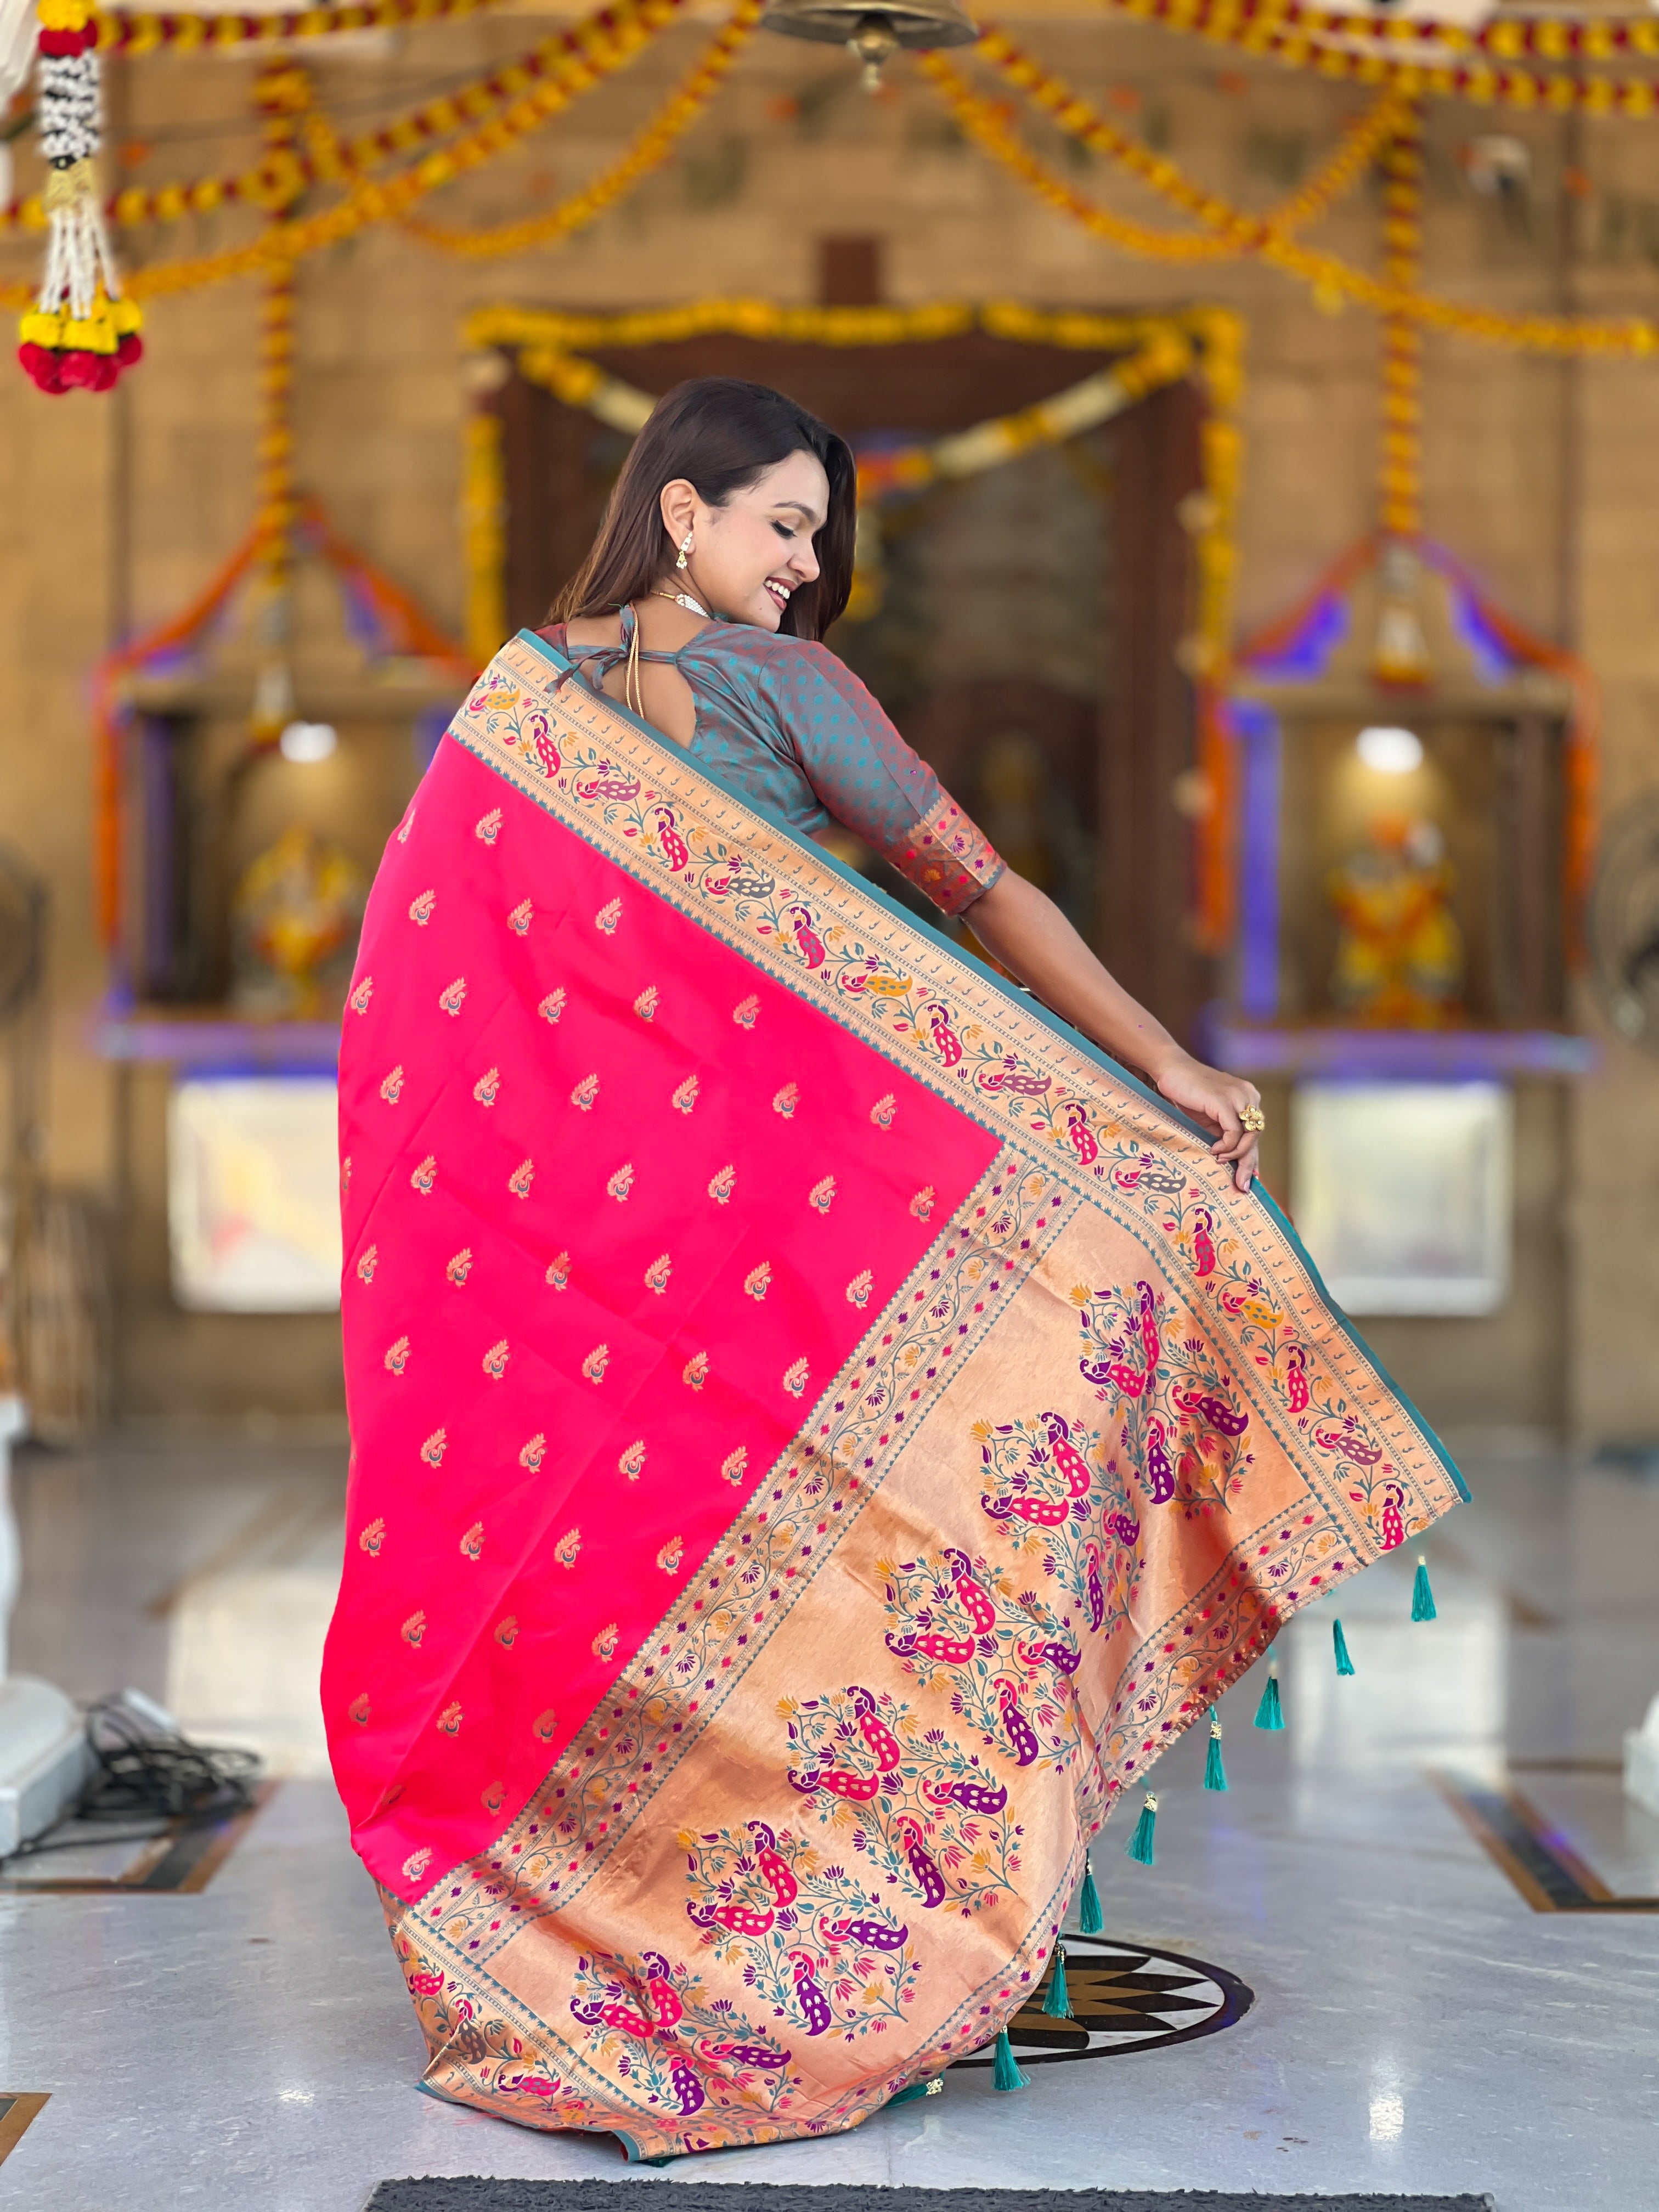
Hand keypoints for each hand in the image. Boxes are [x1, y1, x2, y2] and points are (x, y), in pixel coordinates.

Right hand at [1145, 1048, 1261, 1192]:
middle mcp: (1249, 1095)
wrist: (1171, 1070)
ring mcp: (1238, 1096)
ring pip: (1249, 1135)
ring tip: (1219, 1162)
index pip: (1255, 1132)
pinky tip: (1214, 1150)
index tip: (1248, 1178)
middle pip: (1256, 1135)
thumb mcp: (1211, 1118)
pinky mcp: (1224, 1100)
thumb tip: (1230, 1161)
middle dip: (1248, 1162)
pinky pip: (1234, 1131)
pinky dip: (1227, 1145)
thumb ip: (1224, 1134)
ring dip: (1236, 1154)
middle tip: (1240, 1184)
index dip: (1252, 1156)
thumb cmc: (1188, 1094)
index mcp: (1248, 1098)